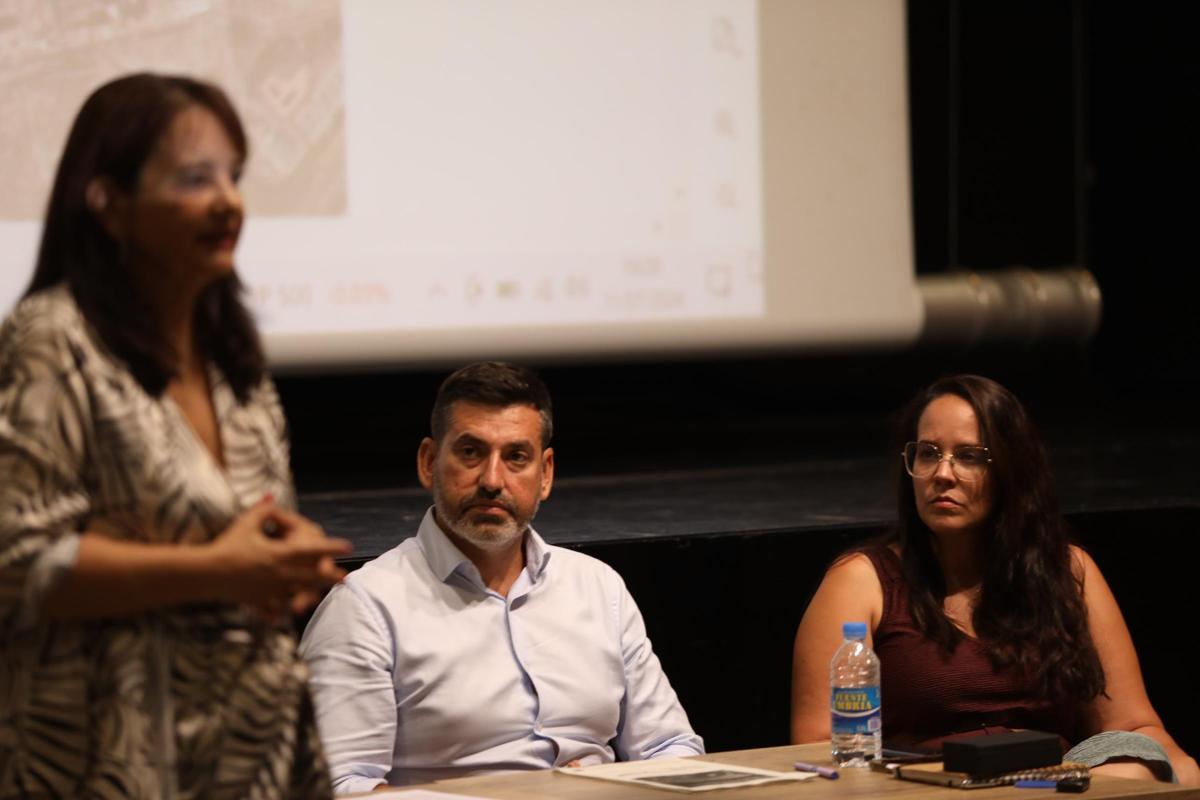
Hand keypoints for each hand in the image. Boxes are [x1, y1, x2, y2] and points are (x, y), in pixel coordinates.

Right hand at [205, 500, 351, 618]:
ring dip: (310, 595)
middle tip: (345, 578)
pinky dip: (283, 611)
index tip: (348, 546)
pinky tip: (290, 612)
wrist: (207, 573)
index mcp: (281, 554)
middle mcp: (281, 574)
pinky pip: (276, 610)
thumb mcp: (246, 523)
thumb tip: (271, 496)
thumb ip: (263, 509)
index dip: (331, 546)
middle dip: (330, 577)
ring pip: (298, 595)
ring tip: (319, 595)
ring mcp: (271, 591)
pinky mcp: (259, 602)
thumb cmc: (228, 544)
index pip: (313, 549)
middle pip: (313, 577)